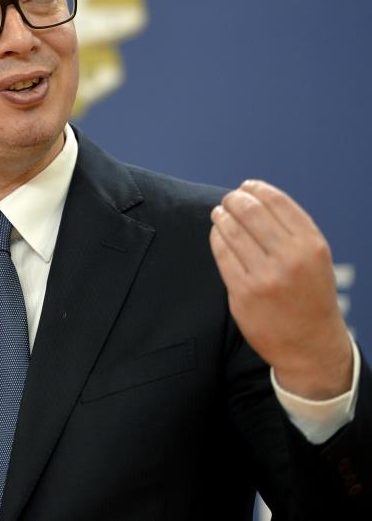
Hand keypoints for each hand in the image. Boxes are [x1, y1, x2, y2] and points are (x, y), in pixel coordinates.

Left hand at [209, 179, 351, 398]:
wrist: (310, 345)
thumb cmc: (310, 293)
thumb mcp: (315, 257)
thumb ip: (291, 228)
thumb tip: (254, 193)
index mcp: (311, 246)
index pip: (276, 202)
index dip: (256, 188)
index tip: (246, 186)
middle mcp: (290, 259)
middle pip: (250, 212)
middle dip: (234, 199)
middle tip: (228, 199)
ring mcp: (265, 278)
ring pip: (232, 231)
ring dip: (221, 216)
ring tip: (219, 213)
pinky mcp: (243, 294)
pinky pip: (222, 254)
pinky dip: (216, 237)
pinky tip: (218, 233)